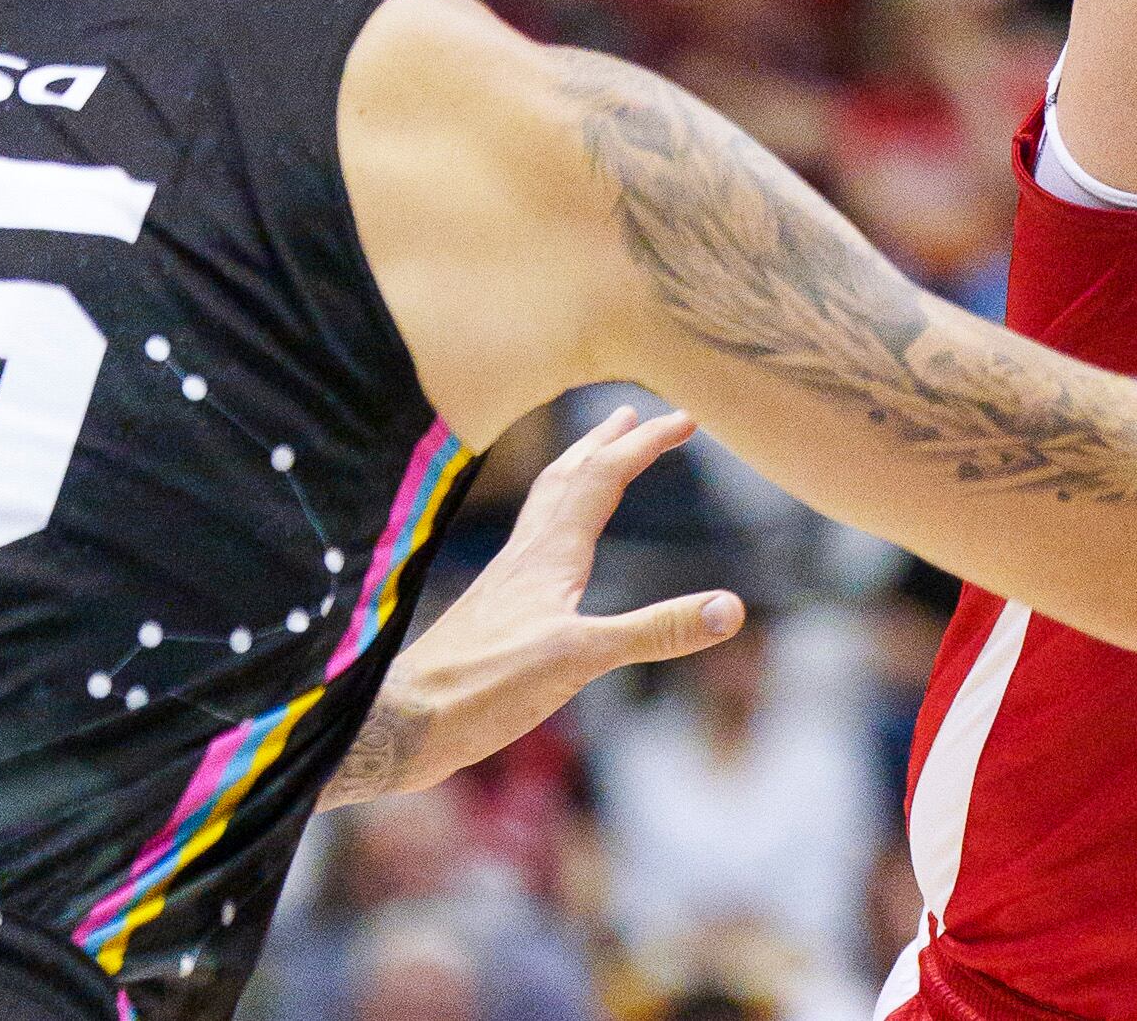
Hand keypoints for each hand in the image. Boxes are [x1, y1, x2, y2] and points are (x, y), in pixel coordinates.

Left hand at [318, 405, 743, 809]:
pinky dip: (555, 516)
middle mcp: (527, 554)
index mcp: (551, 553)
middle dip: (607, 441)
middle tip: (635, 413)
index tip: (685, 419)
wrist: (405, 722)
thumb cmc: (485, 687)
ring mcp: (507, 580)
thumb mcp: (582, 659)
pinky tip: (554, 546)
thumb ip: (655, 630)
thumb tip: (730, 608)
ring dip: (576, 470)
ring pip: (545, 505)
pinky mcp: (495, 609)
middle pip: (569, 477)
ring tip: (594, 455)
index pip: (604, 477)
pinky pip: (533, 539)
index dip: (646, 444)